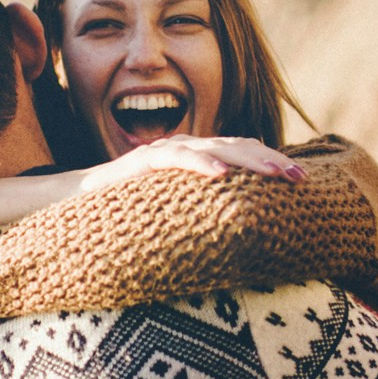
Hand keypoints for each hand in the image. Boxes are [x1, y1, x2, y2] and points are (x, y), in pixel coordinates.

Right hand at [79, 135, 305, 193]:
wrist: (75, 204)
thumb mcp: (177, 211)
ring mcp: (164, 151)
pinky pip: (175, 158)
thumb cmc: (129, 212)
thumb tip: (245, 232)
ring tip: (275, 173)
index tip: (302, 180)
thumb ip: (205, 210)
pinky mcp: (141, 162)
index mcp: (197, 159)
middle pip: (238, 146)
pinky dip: (201, 164)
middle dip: (271, 161)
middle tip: (300, 178)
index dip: (272, 161)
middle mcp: (184, 148)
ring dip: (248, 159)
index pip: (243, 152)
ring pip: (214, 148)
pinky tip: (223, 176)